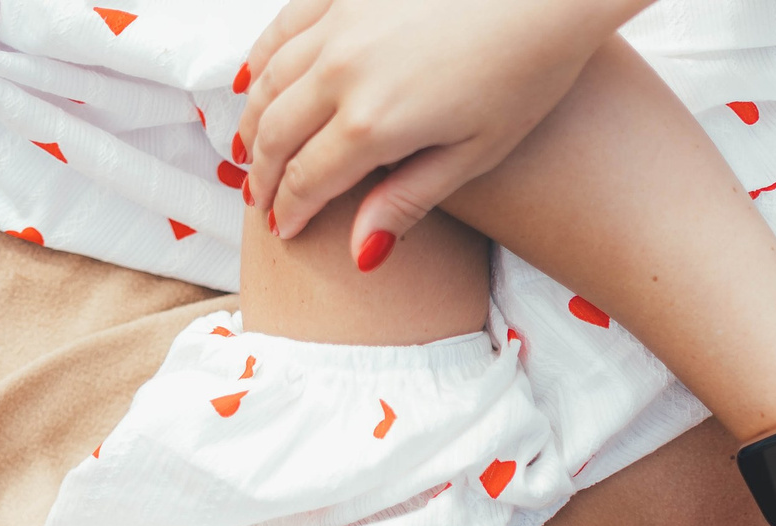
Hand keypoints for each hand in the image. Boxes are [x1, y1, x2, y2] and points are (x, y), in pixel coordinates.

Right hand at [237, 0, 635, 256]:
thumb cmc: (525, 74)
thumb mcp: (474, 155)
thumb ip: (409, 201)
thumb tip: (360, 253)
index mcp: (372, 123)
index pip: (308, 178)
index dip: (290, 209)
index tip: (283, 229)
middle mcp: (341, 71)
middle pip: (276, 132)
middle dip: (262, 174)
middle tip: (258, 201)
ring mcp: (338, 23)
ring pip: (270, 79)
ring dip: (253, 121)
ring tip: (250, 152)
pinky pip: (284, 27)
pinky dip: (262, 58)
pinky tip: (255, 79)